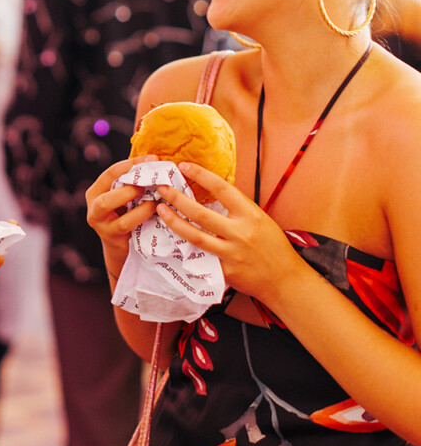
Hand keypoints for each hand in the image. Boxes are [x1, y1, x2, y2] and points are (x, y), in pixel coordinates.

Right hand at [85, 157, 158, 282]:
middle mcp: (93, 207)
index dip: (130, 165)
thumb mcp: (126, 198)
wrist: (123, 247)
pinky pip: (125, 225)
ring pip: (111, 210)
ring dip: (136, 205)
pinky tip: (154, 213)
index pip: (110, 174)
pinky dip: (141, 216)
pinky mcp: (111, 237)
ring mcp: (100, 224)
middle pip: (105, 196)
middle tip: (148, 186)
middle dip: (128, 189)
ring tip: (154, 203)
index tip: (152, 159)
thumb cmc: (127, 215)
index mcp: (96, 192)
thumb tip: (155, 162)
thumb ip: (132, 183)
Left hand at [154, 163, 299, 303]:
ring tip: (160, 210)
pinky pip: (200, 257)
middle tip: (161, 188)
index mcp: (250, 214)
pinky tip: (170, 240)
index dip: (201, 175)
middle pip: (200, 213)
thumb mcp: (261, 220)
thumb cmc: (273, 246)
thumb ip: (238, 209)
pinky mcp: (224, 271)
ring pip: (194, 236)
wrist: (285, 279)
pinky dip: (185, 247)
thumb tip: (213, 193)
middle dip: (177, 198)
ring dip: (174, 222)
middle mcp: (240, 232)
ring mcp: (231, 253)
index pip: (221, 188)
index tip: (184, 166)